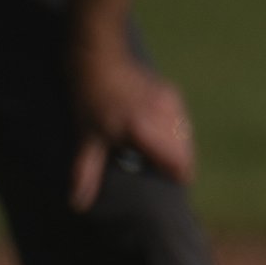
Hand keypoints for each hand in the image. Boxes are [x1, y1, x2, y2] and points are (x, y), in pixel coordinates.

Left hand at [69, 37, 197, 211]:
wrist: (99, 59)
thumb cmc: (90, 101)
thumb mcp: (87, 138)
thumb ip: (87, 173)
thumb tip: (79, 205)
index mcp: (144, 129)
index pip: (178, 161)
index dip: (178, 176)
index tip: (174, 184)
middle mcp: (163, 115)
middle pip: (185, 152)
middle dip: (180, 165)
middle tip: (167, 175)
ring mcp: (170, 102)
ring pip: (186, 136)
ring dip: (179, 150)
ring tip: (164, 158)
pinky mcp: (172, 93)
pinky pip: (182, 122)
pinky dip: (177, 133)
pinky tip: (163, 137)